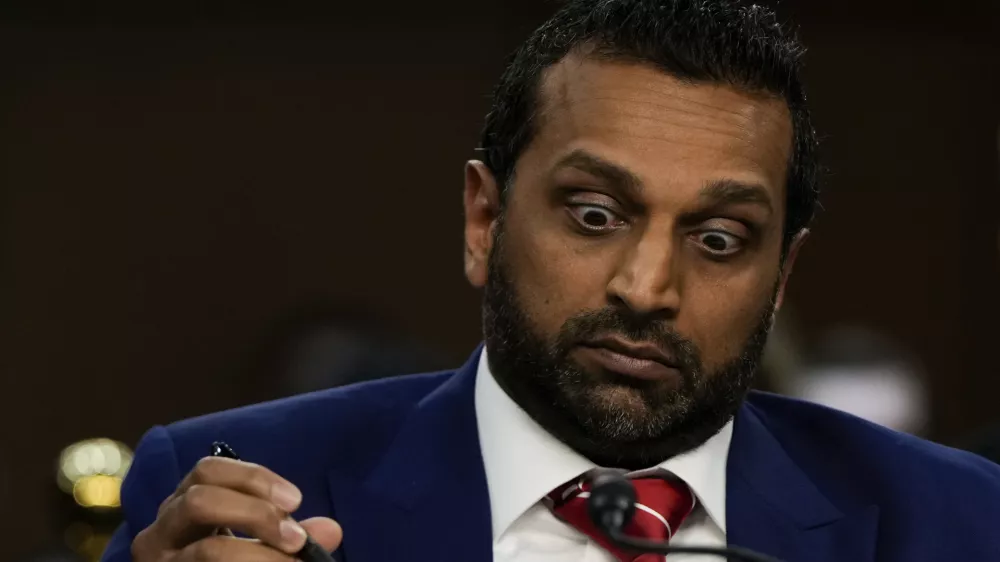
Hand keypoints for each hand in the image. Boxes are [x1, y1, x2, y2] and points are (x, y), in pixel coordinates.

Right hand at [131, 457, 341, 561]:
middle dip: (255, 514)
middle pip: (200, 501)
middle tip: (296, 538)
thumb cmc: (226, 560)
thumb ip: (287, 532)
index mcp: (183, 505)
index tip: (297, 499)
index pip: (208, 470)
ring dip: (258, 555)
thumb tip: (331, 530)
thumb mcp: (255, 541)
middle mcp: (161, 530)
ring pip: (206, 551)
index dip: (253, 478)